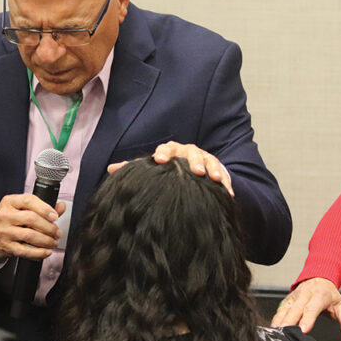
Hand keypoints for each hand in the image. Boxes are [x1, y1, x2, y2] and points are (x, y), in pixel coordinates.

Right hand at [0, 194, 65, 260]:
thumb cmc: (6, 221)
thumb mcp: (19, 209)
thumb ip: (41, 208)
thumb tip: (61, 206)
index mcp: (9, 202)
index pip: (29, 200)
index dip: (44, 208)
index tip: (55, 216)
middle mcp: (5, 215)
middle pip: (31, 219)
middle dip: (49, 227)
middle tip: (57, 232)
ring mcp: (4, 232)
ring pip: (29, 235)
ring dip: (46, 240)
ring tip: (53, 242)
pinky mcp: (6, 247)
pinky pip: (25, 251)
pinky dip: (39, 253)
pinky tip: (46, 252)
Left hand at [108, 141, 233, 195]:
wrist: (190, 173)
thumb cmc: (167, 171)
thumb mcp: (152, 169)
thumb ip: (134, 168)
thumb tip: (111, 169)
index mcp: (171, 151)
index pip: (167, 148)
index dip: (163, 153)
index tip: (159, 159)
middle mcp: (188, 153)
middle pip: (192, 153)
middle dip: (194, 161)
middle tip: (196, 171)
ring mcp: (205, 160)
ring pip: (210, 161)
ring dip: (213, 170)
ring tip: (215, 179)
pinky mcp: (218, 169)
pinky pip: (224, 173)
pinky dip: (227, 182)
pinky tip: (228, 192)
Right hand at [270, 277, 340, 340]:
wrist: (319, 279)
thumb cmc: (330, 296)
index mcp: (319, 295)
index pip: (312, 308)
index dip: (307, 319)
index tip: (303, 330)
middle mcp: (305, 294)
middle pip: (296, 309)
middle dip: (289, 321)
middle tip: (285, 333)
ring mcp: (294, 297)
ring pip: (285, 309)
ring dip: (280, 321)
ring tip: (276, 333)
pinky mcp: (286, 300)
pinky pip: (279, 310)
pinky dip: (275, 319)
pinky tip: (272, 329)